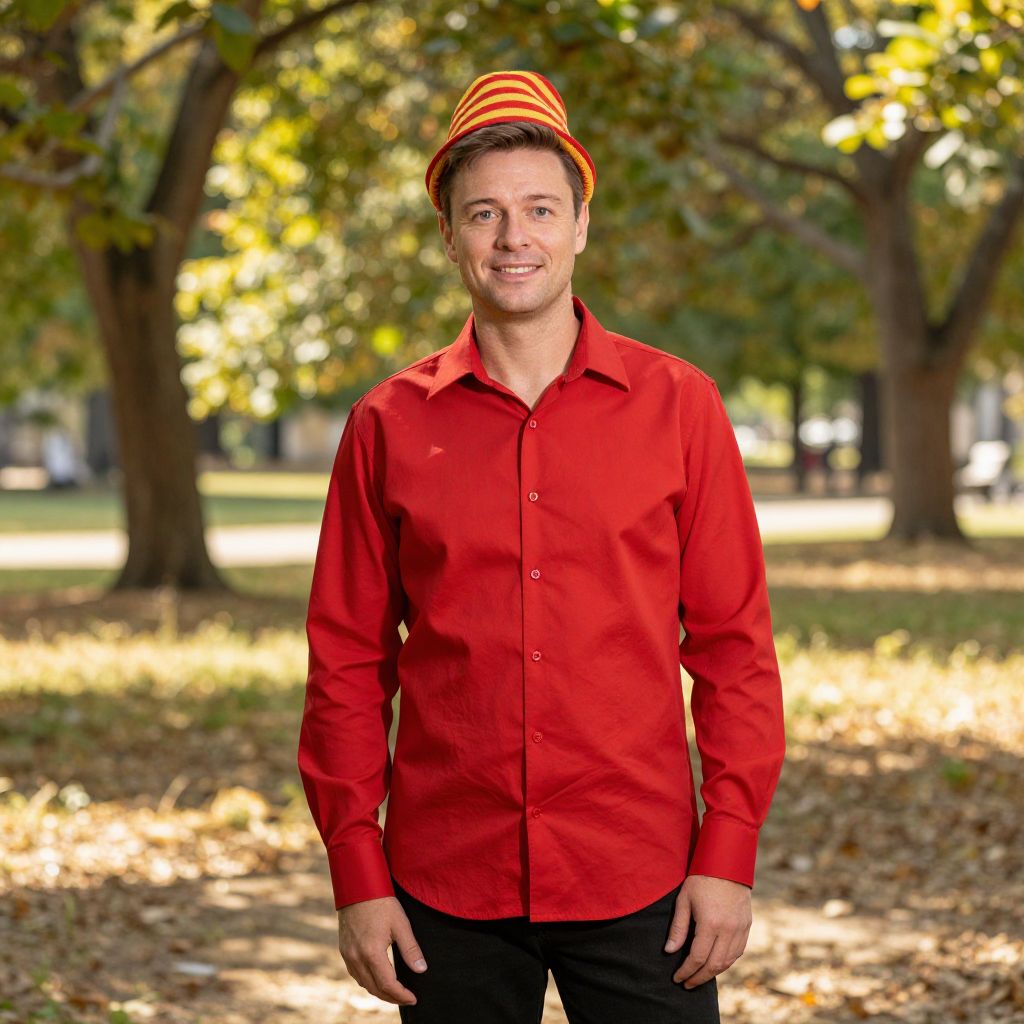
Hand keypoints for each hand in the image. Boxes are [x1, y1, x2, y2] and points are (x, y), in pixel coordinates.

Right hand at [337, 895, 427, 1005]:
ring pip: (363, 983)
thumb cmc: (381, 902)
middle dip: (391, 997)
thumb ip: (411, 949)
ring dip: (379, 991)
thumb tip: (421, 969)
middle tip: (406, 998)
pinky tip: (377, 978)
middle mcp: (356, 957)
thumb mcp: (401, 923)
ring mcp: (347, 954)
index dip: (401, 995)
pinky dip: (367, 981)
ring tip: (394, 991)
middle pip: (374, 988)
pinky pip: (355, 974)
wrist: (358, 887)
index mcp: (371, 952)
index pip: (388, 984)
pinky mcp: (344, 949)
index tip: (413, 998)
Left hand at [665, 874, 751, 988]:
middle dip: (698, 977)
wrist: (727, 864)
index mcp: (710, 923)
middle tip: (687, 984)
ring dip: (713, 973)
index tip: (677, 978)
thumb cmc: (701, 879)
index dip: (686, 971)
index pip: (697, 957)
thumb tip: (669, 950)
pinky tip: (716, 964)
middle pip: (714, 965)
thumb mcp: (684, 900)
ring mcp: (740, 929)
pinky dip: (727, 962)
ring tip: (699, 976)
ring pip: (728, 961)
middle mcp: (728, 930)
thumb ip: (678, 928)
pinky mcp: (747, 926)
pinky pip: (738, 952)